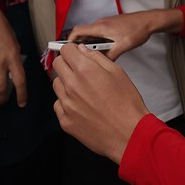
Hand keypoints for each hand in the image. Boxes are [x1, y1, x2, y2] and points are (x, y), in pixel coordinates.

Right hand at [0, 0, 26, 105]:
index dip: (21, 95)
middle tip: (0, 103)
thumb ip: (14, 56)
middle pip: (1, 89)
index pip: (20, 80)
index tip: (21, 104)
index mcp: (13, 55)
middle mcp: (0, 62)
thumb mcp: (13, 40)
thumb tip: (13, 70)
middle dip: (1, 100)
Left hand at [53, 44, 148, 162]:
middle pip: (57, 65)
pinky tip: (81, 105)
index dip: (72, 50)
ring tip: (83, 90)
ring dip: (66, 82)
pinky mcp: (65, 120)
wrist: (128, 134)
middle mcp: (71, 86)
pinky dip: (66, 102)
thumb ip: (97, 58)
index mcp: (84, 70)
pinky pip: (58, 104)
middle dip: (67, 63)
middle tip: (79, 69)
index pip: (65, 50)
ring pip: (56, 84)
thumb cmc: (127, 104)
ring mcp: (66, 104)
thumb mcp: (117, 72)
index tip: (76, 54)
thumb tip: (83, 51)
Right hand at [67, 10, 179, 60]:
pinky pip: (97, 35)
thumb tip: (100, 64)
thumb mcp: (123, 46)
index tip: (65, 50)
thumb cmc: (137, 30)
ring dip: (88, 45)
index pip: (77, 31)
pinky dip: (96, 43)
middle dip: (77, 45)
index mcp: (101, 26)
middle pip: (82, 33)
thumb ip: (110, 55)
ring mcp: (105, 24)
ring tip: (89, 56)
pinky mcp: (110, 27)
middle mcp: (100, 23)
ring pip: (90, 35)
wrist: (148, 21)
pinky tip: (102, 52)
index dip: (69, 41)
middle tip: (76, 57)